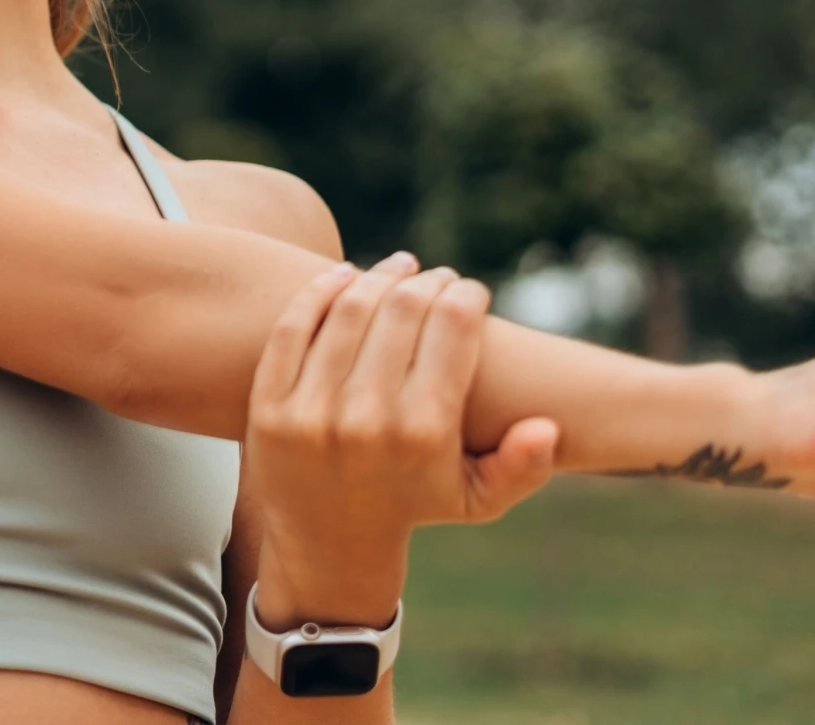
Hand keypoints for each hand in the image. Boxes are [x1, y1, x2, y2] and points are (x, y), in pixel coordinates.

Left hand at [244, 253, 559, 627]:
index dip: (467, 297)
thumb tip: (546, 427)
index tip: (471, 292)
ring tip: (398, 270)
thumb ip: (521, 467)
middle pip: (402, 311)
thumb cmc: (414, 505)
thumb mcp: (476, 498)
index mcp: (424, 433)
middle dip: (427, 283)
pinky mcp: (269, 408)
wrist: (329, 545)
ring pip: (349, 311)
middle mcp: (367, 420)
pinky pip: (292, 328)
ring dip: (379, 277)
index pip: (452, 329)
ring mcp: (311, 412)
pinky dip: (320, 293)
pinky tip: (346, 278)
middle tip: (435, 278)